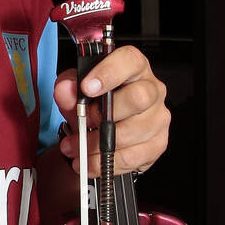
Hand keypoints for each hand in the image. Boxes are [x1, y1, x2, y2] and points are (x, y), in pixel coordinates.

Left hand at [54, 45, 169, 177]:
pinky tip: (90, 161)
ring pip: (133, 132)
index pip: (130, 61)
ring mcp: (158, 117)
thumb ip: (68, 88)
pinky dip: (105, 163)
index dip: (108, 72)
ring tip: (76, 148)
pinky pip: (133, 157)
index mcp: (134, 68)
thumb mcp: (77, 90)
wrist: (105, 128)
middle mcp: (152, 89)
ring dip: (97, 145)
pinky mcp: (157, 143)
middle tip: (82, 123)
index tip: (87, 87)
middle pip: (138, 98)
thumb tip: (65, 90)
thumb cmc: (97, 102)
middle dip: (104, 114)